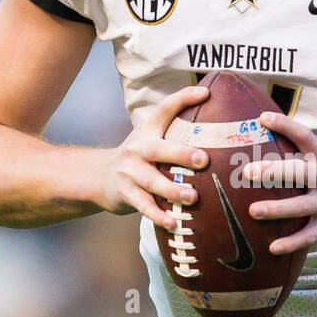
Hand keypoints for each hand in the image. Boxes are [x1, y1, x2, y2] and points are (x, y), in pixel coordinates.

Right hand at [99, 85, 208, 230]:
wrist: (101, 177)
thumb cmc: (140, 157)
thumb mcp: (152, 137)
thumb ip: (177, 130)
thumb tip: (215, 118)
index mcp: (148, 131)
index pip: (165, 109)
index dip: (184, 98)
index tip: (206, 93)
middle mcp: (137, 148)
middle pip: (159, 149)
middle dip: (181, 154)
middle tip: (203, 160)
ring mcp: (130, 172)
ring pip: (152, 181)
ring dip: (173, 189)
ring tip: (193, 197)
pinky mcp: (125, 193)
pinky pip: (144, 206)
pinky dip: (158, 215)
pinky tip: (174, 223)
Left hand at [243, 111, 316, 253]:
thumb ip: (307, 160)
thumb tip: (269, 152)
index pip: (304, 136)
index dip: (284, 125)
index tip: (263, 118)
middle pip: (299, 171)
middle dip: (273, 171)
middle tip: (248, 172)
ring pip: (302, 206)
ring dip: (277, 209)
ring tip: (254, 211)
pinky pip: (310, 236)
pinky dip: (292, 243)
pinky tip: (274, 248)